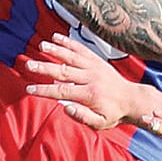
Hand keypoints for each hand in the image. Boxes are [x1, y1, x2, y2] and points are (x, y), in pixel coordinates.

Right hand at [23, 33, 147, 127]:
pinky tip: (56, 37)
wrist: (133, 100)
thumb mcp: (100, 123)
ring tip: (41, 45)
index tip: (29, 90)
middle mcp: (90, 78)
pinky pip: (81, 49)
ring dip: (55, 50)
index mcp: (89, 95)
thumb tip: (65, 107)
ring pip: (71, 57)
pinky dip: (68, 43)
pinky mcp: (97, 61)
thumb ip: (83, 117)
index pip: (62, 92)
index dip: (44, 90)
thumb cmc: (114, 114)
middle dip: (44, 68)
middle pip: (63, 71)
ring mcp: (94, 67)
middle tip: (27, 64)